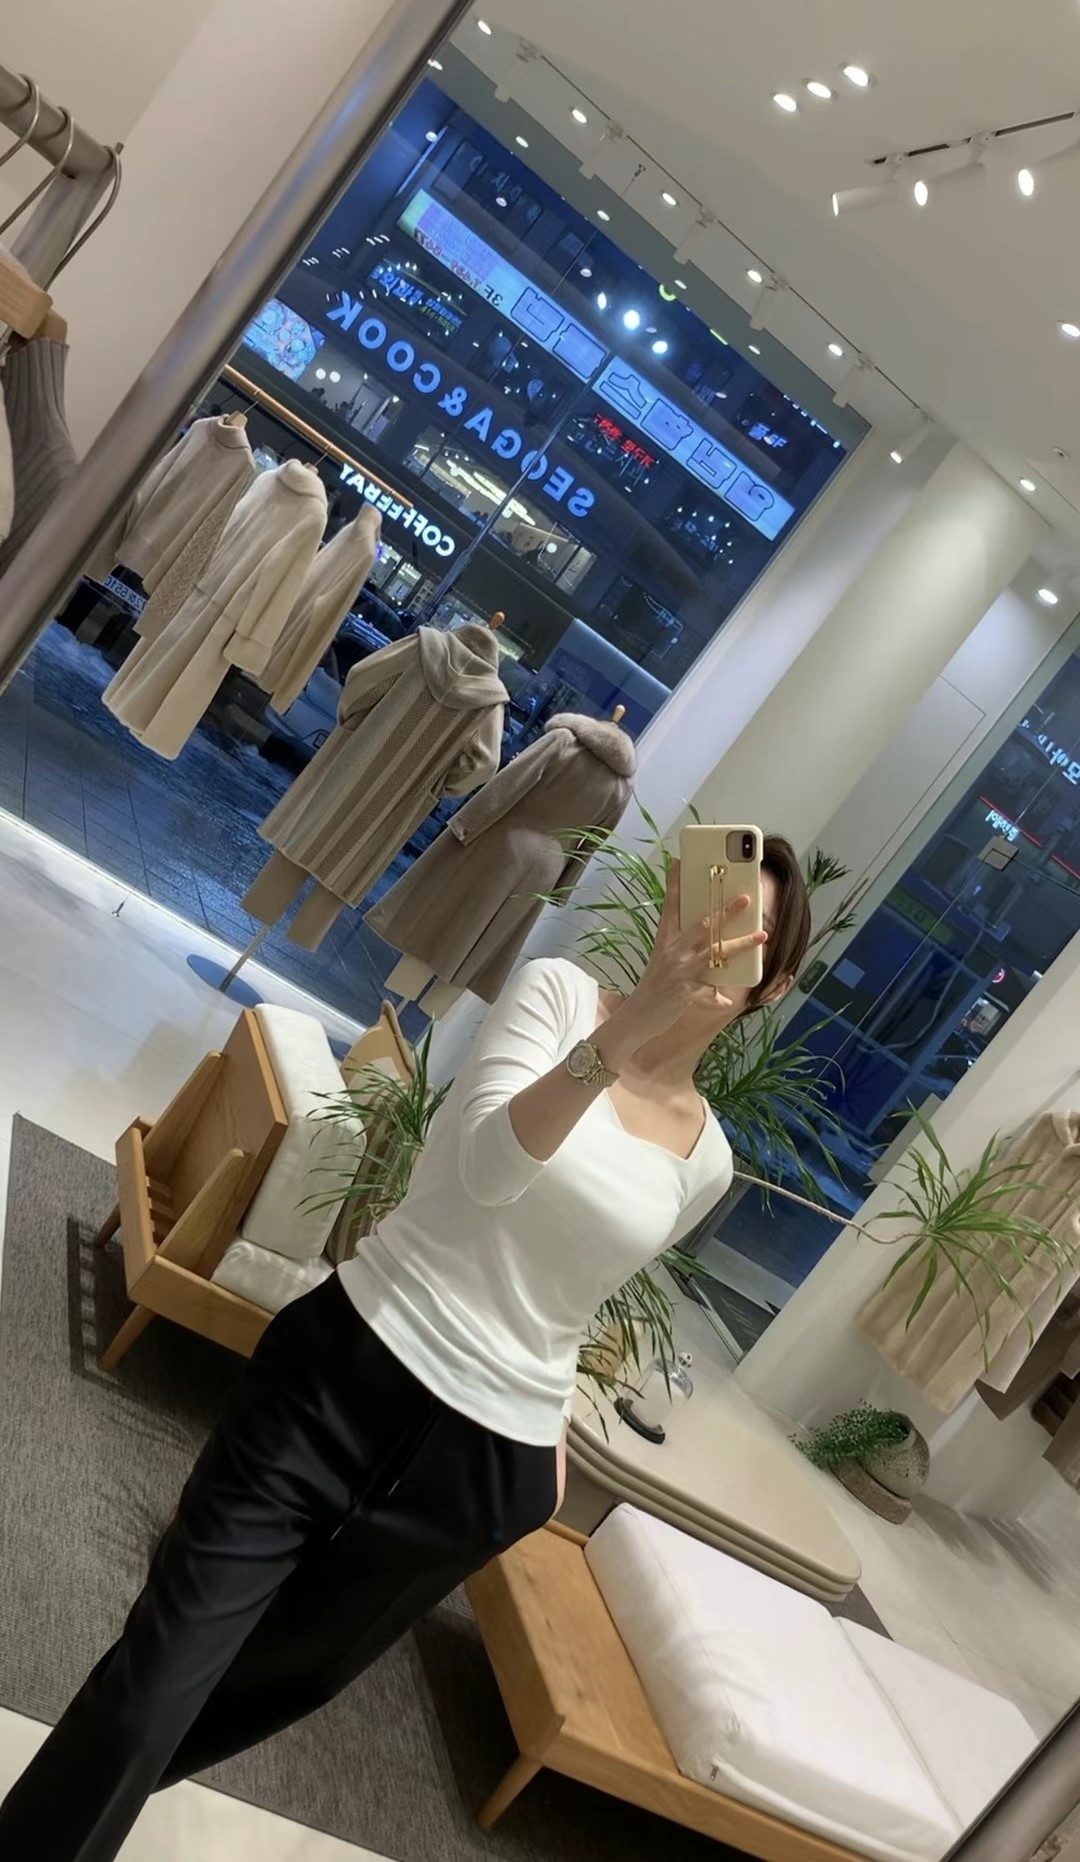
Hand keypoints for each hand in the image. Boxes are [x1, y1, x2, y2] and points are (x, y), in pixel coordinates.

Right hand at [600, 860, 766, 1064]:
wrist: (637, 1016)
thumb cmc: (653, 987)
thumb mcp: (663, 962)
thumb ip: (684, 950)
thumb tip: (706, 937)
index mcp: (664, 940)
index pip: (671, 906)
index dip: (675, 884)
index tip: (679, 861)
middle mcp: (673, 951)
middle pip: (704, 925)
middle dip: (726, 911)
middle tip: (746, 898)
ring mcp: (680, 970)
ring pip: (716, 952)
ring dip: (741, 943)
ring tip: (761, 935)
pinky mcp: (686, 991)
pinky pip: (710, 991)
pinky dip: (718, 998)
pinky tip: (724, 1002)